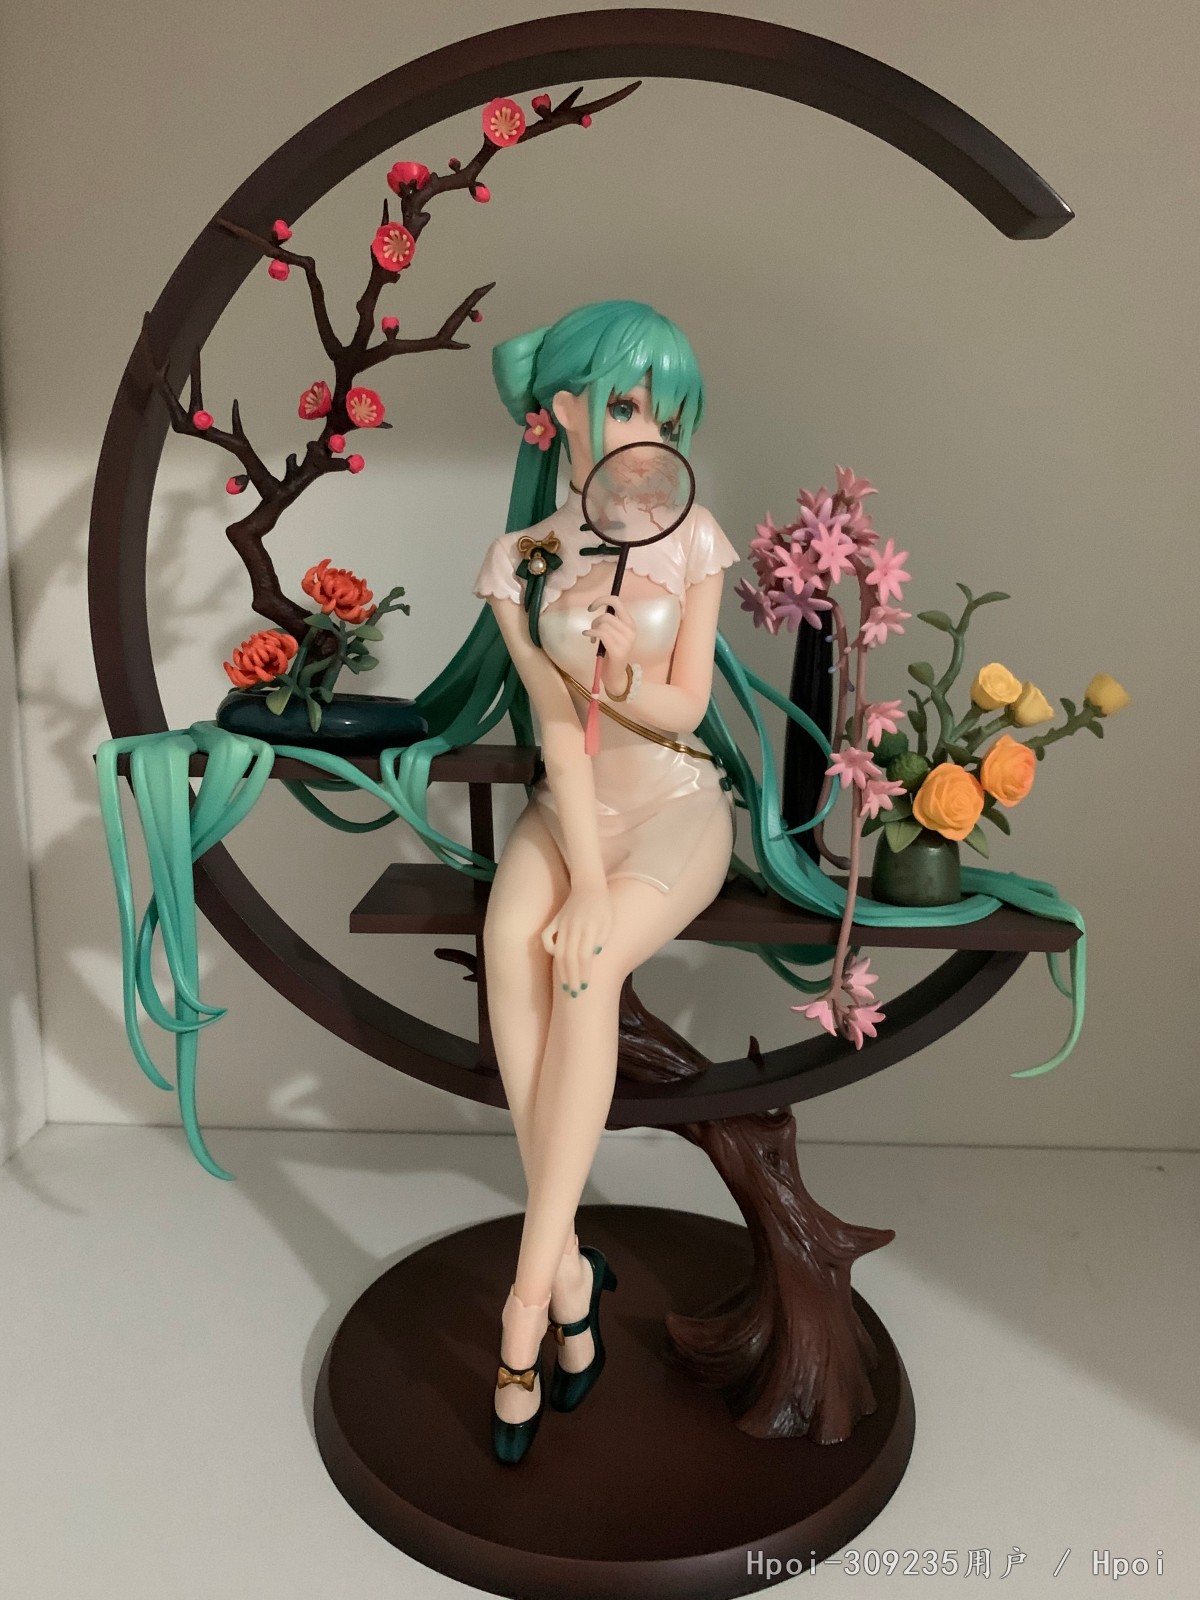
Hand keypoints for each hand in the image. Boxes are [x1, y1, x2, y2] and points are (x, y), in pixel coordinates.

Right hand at [541, 881, 612, 995]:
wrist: (588, 884)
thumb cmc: (602, 905)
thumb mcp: (609, 920)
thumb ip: (603, 936)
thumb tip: (595, 953)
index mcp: (589, 928)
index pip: (584, 956)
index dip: (584, 972)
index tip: (585, 987)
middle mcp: (574, 928)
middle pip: (570, 957)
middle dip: (572, 978)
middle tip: (574, 994)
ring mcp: (562, 924)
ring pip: (559, 952)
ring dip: (561, 971)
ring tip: (565, 986)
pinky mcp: (555, 921)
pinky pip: (546, 937)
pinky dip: (549, 950)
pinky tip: (555, 961)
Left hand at [583, 595, 636, 692]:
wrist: (616, 673)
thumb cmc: (613, 651)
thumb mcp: (615, 633)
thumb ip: (611, 621)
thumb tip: (600, 605)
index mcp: (631, 624)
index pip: (617, 602)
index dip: (602, 600)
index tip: (591, 607)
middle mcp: (631, 630)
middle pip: (607, 615)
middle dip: (595, 621)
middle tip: (592, 630)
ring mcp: (626, 641)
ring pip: (602, 625)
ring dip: (593, 630)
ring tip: (592, 638)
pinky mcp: (618, 650)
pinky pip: (600, 634)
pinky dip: (591, 634)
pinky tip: (589, 638)